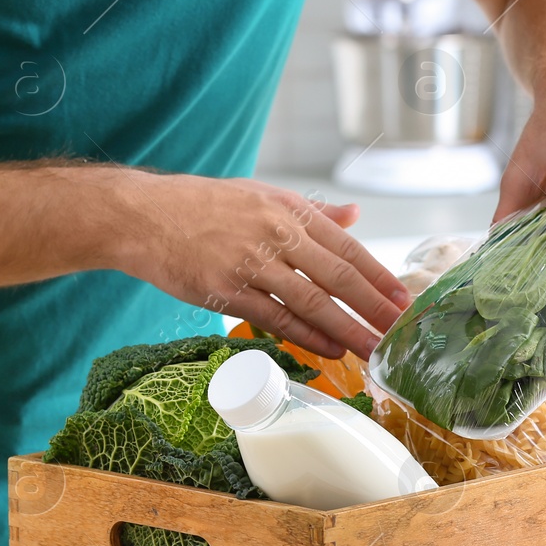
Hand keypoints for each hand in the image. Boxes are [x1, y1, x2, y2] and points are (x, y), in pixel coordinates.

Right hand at [117, 175, 410, 358]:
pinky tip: (328, 349)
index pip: (345, 246)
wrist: (142, 215)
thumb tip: (354, 216)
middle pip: (336, 276)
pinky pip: (274, 317)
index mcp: (287, 208)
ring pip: (310, 301)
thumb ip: (310, 211)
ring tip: (371, 350)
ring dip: (346, 329)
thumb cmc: (200, 206)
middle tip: (399, 333)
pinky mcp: (224, 289)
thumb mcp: (259, 195)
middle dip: (373, 308)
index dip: (377, 276)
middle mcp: (274, 231)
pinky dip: (305, 335)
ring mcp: (249, 262)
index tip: (403, 299)